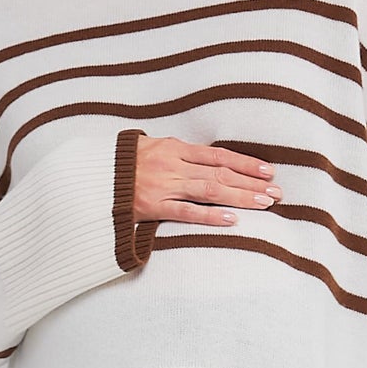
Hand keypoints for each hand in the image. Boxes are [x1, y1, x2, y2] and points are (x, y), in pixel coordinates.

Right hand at [132, 135, 281, 224]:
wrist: (89, 177)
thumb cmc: (124, 164)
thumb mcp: (153, 148)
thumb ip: (181, 156)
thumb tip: (212, 161)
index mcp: (174, 148)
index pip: (219, 155)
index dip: (246, 162)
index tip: (269, 171)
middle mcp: (172, 164)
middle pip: (220, 173)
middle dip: (251, 183)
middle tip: (277, 192)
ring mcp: (162, 185)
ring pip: (209, 190)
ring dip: (240, 197)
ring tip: (264, 203)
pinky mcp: (151, 206)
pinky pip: (184, 211)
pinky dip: (209, 215)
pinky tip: (231, 219)